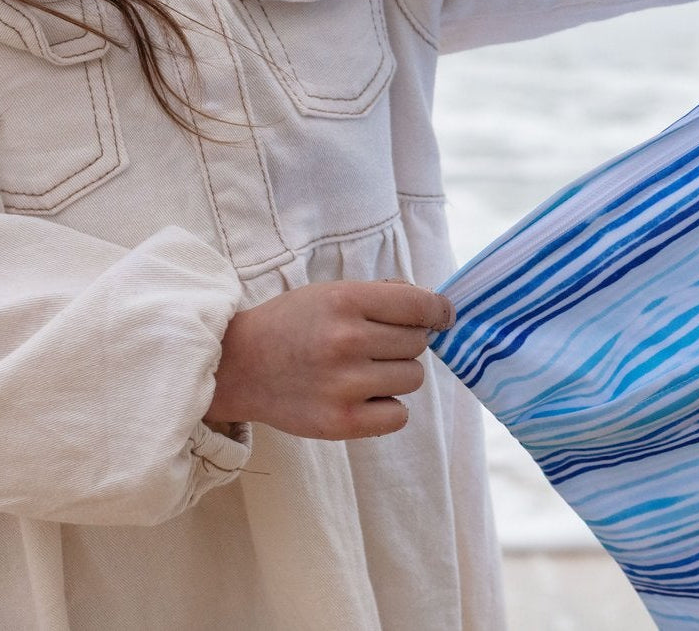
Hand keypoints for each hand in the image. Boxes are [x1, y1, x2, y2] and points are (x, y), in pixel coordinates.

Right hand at [205, 279, 453, 440]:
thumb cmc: (292, 324)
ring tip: (365, 370)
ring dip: (397, 374)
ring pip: (412, 378)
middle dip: (406, 342)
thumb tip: (435, 307)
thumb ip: (382, 296)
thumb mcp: (332, 292)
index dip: (439, 311)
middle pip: (418, 344)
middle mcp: (347, 341)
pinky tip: (366, 397)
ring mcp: (343, 385)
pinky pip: (398, 416)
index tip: (442, 316)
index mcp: (347, 301)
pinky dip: (388, 408)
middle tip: (376, 345)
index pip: (420, 306)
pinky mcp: (338, 423)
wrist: (238, 366)